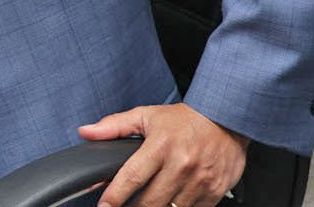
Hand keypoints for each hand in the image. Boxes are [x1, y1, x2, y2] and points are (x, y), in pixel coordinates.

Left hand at [78, 103, 246, 206]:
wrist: (227, 120)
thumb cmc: (184, 120)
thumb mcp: (146, 116)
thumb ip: (114, 126)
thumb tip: (86, 131)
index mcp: (160, 146)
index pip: (132, 176)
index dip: (115, 195)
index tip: (105, 205)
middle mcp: (180, 165)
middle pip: (150, 200)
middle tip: (123, 206)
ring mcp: (199, 181)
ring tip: (145, 203)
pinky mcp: (213, 192)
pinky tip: (169, 201)